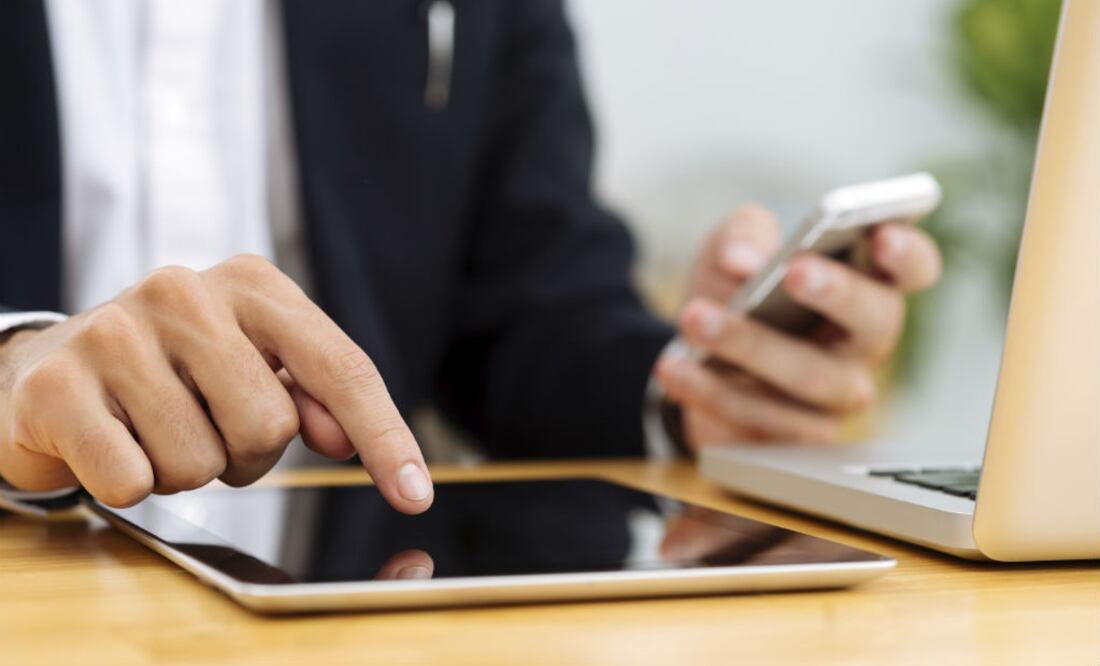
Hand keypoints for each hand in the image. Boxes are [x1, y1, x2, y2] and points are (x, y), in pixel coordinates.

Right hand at [0, 255, 432, 511]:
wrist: (52, 366)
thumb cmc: (174, 372)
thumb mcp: (254, 367)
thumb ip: (311, 395)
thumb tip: (342, 437)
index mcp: (254, 284)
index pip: (342, 367)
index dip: (384, 437)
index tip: (415, 494)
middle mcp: (187, 292)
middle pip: (272, 427)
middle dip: (246, 453)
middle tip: (204, 424)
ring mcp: (117, 332)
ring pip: (202, 464)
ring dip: (185, 470)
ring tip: (153, 428)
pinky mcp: (58, 385)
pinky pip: (133, 482)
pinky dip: (128, 484)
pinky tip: (109, 440)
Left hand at [655, 204, 940, 451]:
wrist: (688, 352)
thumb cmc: (734, 290)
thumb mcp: (731, 247)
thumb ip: (743, 234)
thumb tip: (746, 261)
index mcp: (864, 283)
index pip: (912, 268)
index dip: (908, 254)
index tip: (882, 235)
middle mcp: (861, 342)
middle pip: (877, 323)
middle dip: (839, 294)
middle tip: (796, 271)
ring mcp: (832, 394)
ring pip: (810, 377)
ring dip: (751, 346)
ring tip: (697, 317)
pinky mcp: (792, 434)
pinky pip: (759, 416)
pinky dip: (711, 390)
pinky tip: (676, 366)